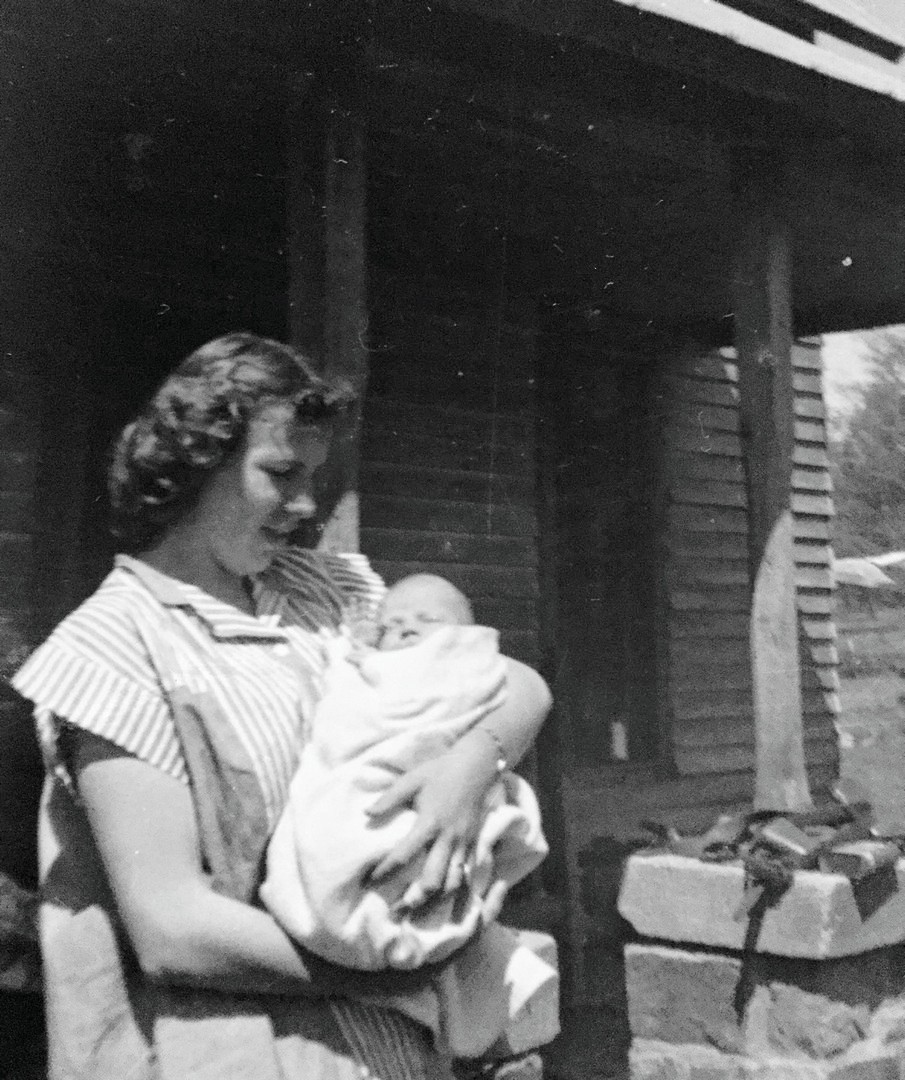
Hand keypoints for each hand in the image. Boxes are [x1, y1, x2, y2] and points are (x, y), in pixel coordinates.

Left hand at [366, 738, 497, 909]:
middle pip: (432, 879)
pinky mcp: (473, 843)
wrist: (476, 766)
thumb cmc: (439, 771)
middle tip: (396, 911)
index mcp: (429, 822)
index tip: (371, 880)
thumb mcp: (412, 780)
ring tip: (418, 911)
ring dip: (436, 899)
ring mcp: (463, 843)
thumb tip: (366, 814)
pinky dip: (453, 888)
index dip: (386, 870)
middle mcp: (447, 837)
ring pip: (452, 882)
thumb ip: (389, 798)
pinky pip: (464, 873)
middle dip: (414, 898)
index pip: (404, 854)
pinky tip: (443, 898)